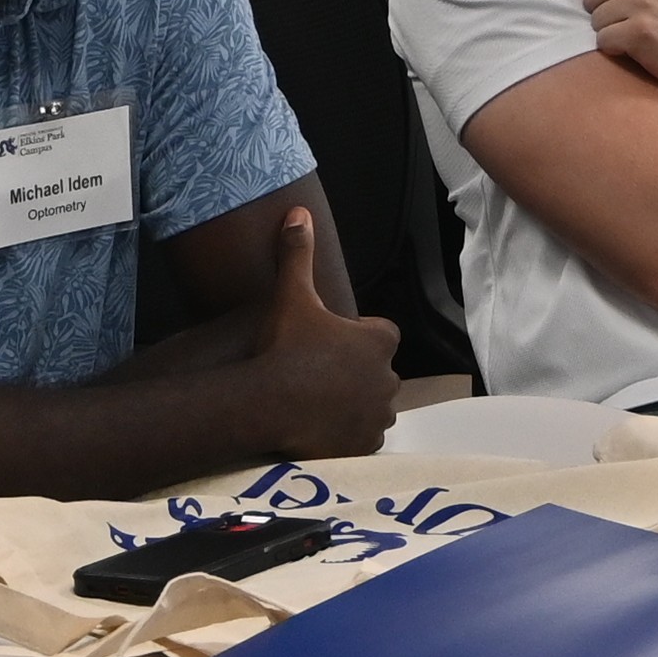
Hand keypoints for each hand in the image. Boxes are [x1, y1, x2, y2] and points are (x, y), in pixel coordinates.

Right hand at [238, 207, 401, 455]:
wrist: (268, 405)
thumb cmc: (285, 348)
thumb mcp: (292, 295)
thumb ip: (298, 254)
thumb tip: (298, 213)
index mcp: (379, 341)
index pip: (382, 333)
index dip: (358, 335)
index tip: (331, 340)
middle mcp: (389, 377)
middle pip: (378, 370)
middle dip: (358, 371)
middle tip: (320, 372)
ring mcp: (379, 414)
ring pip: (374, 405)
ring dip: (356, 403)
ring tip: (320, 401)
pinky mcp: (367, 443)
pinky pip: (366, 437)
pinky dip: (350, 433)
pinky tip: (323, 427)